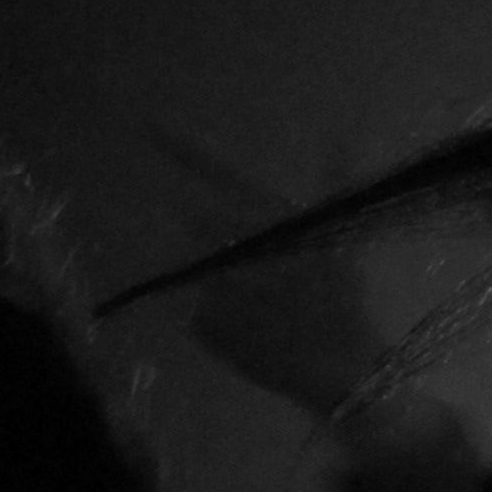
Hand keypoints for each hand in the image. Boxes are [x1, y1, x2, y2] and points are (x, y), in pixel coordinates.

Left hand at [156, 128, 394, 425]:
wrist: (336, 370)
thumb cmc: (344, 301)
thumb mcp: (342, 237)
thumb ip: (335, 178)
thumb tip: (341, 128)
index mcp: (258, 217)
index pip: (215, 170)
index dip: (182, 144)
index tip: (146, 120)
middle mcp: (221, 244)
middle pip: (202, 220)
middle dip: (220, 231)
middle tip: (262, 262)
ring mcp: (204, 285)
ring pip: (204, 264)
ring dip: (224, 273)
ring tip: (269, 303)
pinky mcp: (198, 324)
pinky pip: (203, 305)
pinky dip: (224, 309)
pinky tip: (258, 327)